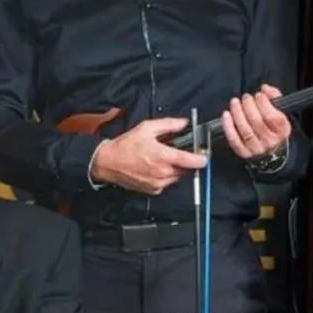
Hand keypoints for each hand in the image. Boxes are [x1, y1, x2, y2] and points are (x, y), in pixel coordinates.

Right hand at [90, 118, 206, 194]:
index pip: (192, 161)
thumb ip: (168, 124)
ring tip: (162, 159)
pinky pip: (167, 183)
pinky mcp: (153, 190)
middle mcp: (163, 172)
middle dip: (184, 161)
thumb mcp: (146, 128)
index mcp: (163, 156)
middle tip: (176, 152)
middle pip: (186, 169)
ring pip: (177, 177)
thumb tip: (184, 123)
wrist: (108, 163)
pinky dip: (166, 176)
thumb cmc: (125, 146)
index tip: (204, 155)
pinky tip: (155, 167)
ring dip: (175, 169)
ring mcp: (158, 183)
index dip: (202, 158)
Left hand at [221, 84, 290, 159]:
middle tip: (245, 97)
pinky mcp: (244, 152)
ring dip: (237, 113)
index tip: (258, 95)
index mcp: (282, 130)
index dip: (263, 103)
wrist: (270, 148)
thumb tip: (265, 88)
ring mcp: (257, 148)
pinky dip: (228, 126)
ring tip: (235, 102)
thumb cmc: (273, 126)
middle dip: (248, 106)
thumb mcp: (280, 111)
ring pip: (245, 130)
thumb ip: (274, 96)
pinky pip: (234, 139)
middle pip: (256, 122)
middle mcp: (271, 141)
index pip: (272, 117)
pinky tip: (226, 115)